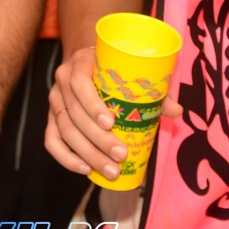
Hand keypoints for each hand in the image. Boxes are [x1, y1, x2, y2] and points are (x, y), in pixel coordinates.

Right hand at [43, 45, 182, 181]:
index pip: (79, 83)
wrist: (85, 59)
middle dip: (97, 139)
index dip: (93, 104)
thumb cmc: (112, 67)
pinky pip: (52, 141)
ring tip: (111, 169)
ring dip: (87, 153)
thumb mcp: (129, 69)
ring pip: (64, 130)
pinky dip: (66, 158)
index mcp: (80, 63)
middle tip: (120, 156)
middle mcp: (62, 82)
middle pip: (74, 113)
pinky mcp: (51, 118)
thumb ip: (151, 89)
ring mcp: (55, 101)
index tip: (111, 123)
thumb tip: (177, 111)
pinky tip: (85, 169)